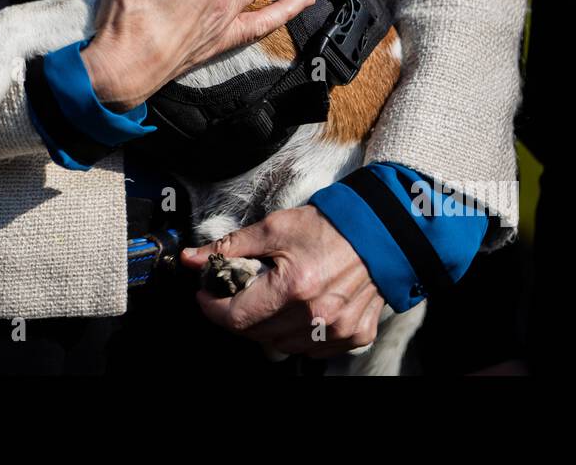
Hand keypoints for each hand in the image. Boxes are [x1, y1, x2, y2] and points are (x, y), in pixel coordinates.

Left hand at [181, 206, 384, 357]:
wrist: (381, 231)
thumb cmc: (329, 226)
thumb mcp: (275, 227)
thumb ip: (230, 246)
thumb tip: (193, 258)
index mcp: (293, 288)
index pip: (237, 317)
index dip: (213, 307)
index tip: (206, 294)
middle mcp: (316, 316)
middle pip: (257, 334)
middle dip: (238, 314)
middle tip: (236, 292)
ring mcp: (338, 330)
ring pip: (283, 345)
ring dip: (268, 327)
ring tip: (269, 299)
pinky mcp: (355, 335)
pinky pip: (314, 349)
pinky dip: (299, 335)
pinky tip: (298, 311)